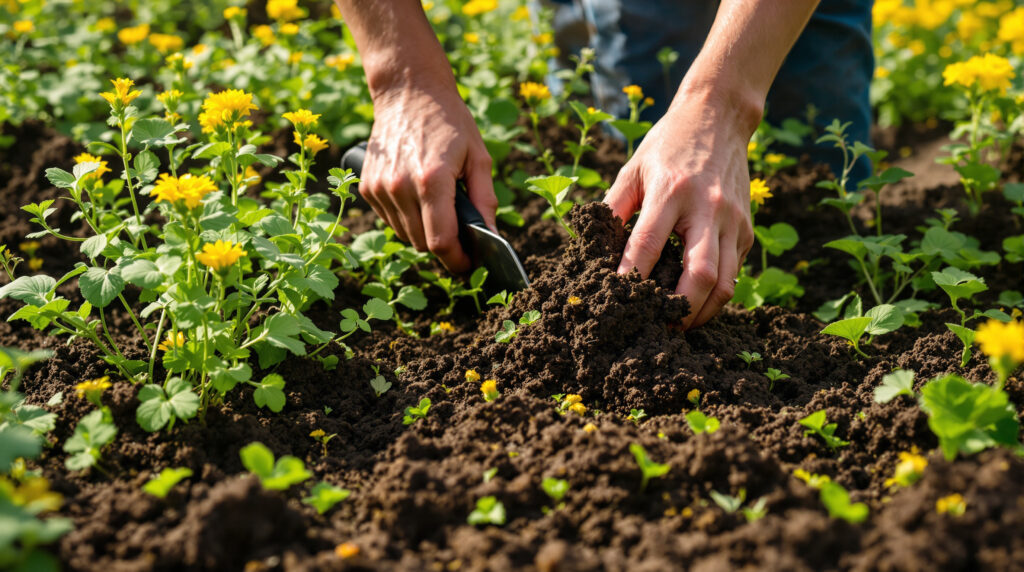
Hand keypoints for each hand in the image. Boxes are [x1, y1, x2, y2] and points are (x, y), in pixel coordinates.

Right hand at [361, 81, 496, 272]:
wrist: (408, 91)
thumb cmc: (449, 120)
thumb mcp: (478, 156)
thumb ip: (484, 199)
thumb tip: (491, 236)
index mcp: (431, 180)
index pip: (441, 242)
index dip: (458, 260)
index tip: (470, 265)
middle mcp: (400, 187)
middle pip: (423, 244)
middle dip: (446, 248)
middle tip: (463, 238)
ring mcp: (379, 188)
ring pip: (406, 236)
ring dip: (426, 234)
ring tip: (441, 212)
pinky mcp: (367, 187)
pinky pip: (391, 221)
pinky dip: (408, 220)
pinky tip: (420, 199)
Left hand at [604, 95, 754, 328]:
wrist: (720, 117)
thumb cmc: (667, 145)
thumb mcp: (632, 168)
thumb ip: (612, 208)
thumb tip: (591, 248)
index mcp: (671, 191)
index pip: (648, 244)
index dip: (631, 276)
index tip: (615, 299)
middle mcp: (707, 208)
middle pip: (699, 275)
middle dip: (678, 310)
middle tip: (657, 327)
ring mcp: (733, 221)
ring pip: (724, 283)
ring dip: (701, 312)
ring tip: (678, 325)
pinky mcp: (747, 230)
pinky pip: (733, 272)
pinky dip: (715, 295)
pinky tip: (694, 303)